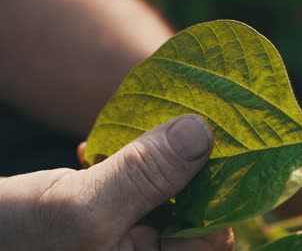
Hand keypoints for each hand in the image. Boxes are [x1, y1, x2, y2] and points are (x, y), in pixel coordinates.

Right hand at [0, 115, 233, 249]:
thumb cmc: (16, 238)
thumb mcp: (84, 208)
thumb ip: (146, 175)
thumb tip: (200, 133)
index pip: (211, 235)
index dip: (220, 190)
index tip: (220, 143)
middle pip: (188, 209)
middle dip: (184, 168)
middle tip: (185, 125)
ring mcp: (125, 238)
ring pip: (160, 193)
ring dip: (151, 160)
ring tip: (141, 131)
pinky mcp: (105, 218)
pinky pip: (129, 189)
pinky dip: (119, 165)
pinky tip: (92, 151)